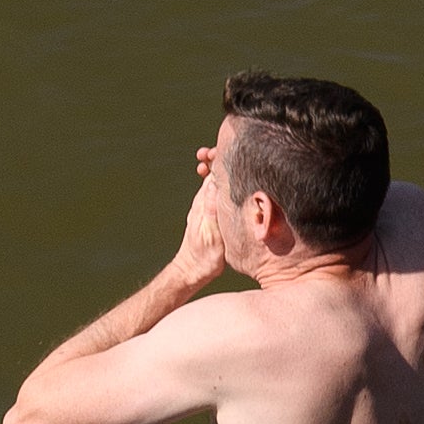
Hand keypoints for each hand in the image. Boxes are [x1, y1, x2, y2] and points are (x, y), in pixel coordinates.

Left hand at [171, 162, 235, 284]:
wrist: (191, 271)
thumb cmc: (205, 258)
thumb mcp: (212, 236)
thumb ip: (213, 210)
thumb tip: (215, 183)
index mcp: (204, 203)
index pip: (211, 173)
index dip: (216, 158)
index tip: (219, 151)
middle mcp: (203, 201)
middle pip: (212, 172)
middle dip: (217, 158)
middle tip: (218, 152)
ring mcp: (206, 207)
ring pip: (215, 181)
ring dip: (220, 169)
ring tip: (226, 159)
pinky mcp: (209, 214)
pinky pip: (217, 193)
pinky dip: (223, 183)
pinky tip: (232, 183)